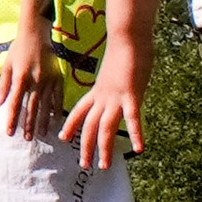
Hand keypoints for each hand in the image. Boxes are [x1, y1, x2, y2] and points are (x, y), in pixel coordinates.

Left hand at [0, 28, 63, 142]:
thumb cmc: (18, 50)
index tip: (10, 132)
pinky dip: (56, 109)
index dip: (12, 119)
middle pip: (31, 107)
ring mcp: (48, 80)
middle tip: (28, 139)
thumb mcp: (7, 65)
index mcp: (20, 78)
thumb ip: (3, 86)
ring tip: (41, 134)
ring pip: (45, 105)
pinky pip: (58, 97)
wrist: (36, 34)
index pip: (15, 103)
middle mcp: (35, 81)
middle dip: (29, 125)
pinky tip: (55, 120)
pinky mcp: (58, 78)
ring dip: (42, 121)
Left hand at [64, 44, 146, 172]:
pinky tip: (139, 149)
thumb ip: (113, 81)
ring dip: (104, 148)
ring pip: (105, 127)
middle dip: (86, 146)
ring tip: (103, 165)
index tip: (63, 137)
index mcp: (97, 90)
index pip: (79, 111)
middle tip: (84, 164)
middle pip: (90, 125)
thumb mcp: (113, 70)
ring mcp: (116, 97)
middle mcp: (103, 97)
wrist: (126, 37)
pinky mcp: (131, 95)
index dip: (70, 125)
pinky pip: (132, 118)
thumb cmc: (123, 49)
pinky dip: (135, 134)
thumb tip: (116, 84)